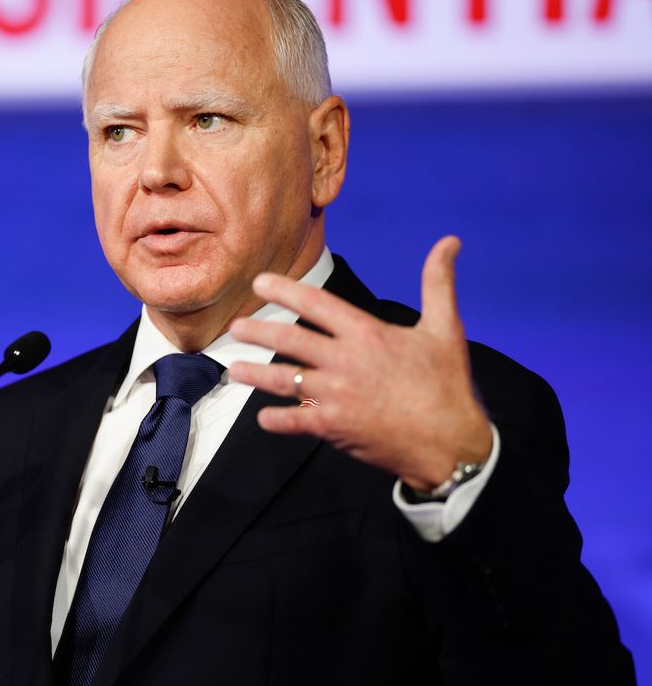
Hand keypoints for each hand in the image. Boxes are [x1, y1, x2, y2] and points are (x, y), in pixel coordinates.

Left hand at [229, 237, 491, 490]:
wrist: (452, 443)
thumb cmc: (447, 385)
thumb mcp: (445, 328)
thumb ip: (438, 283)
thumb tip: (450, 241)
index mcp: (367, 334)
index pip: (316, 303)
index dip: (284, 290)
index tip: (259, 282)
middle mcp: (345, 361)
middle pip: (289, 339)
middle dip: (258, 330)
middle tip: (235, 327)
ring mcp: (336, 395)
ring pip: (282, 379)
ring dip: (254, 374)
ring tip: (233, 370)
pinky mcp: (333, 426)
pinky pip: (294, 421)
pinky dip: (276, 419)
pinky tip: (263, 416)